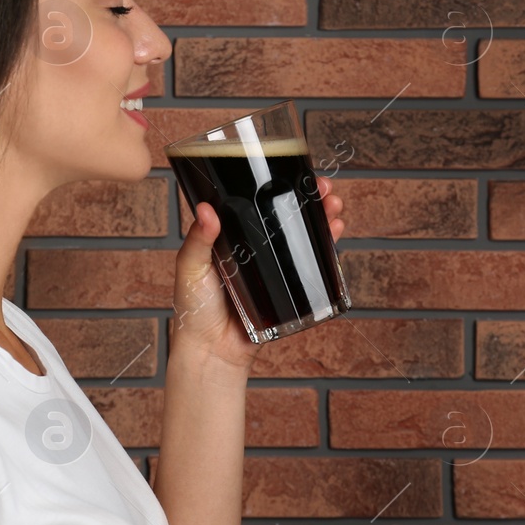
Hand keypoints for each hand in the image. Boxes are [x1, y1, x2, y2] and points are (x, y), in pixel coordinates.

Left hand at [171, 176, 345, 370]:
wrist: (212, 351)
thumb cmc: (194, 309)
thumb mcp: (190, 269)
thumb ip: (197, 241)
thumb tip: (206, 210)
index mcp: (233, 237)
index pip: (258, 204)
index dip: (278, 187)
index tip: (293, 173)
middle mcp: (257, 248)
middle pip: (287, 215)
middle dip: (309, 198)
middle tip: (323, 187)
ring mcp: (275, 268)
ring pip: (303, 236)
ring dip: (322, 217)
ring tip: (333, 206)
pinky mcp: (289, 289)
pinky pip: (311, 265)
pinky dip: (327, 247)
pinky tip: (334, 231)